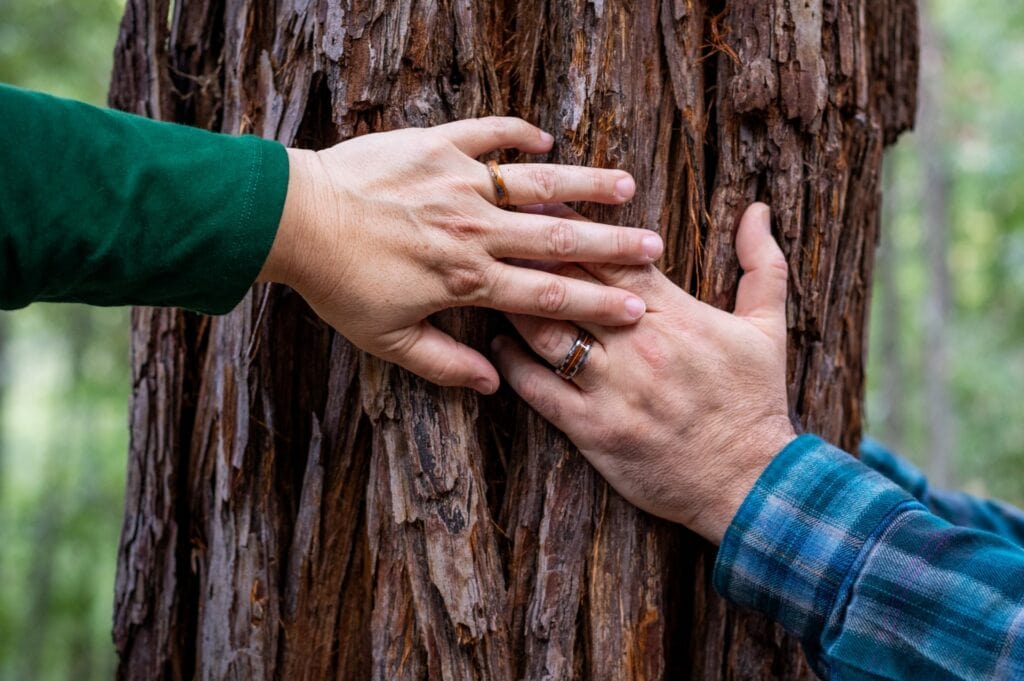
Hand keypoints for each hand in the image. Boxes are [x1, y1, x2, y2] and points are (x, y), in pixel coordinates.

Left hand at [258, 117, 662, 393]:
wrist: (295, 220)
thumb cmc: (338, 283)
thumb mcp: (387, 340)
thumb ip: (444, 364)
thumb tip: (494, 385)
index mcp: (468, 280)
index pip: (548, 296)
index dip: (596, 305)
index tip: (636, 309)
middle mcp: (475, 230)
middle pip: (560, 239)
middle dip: (612, 245)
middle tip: (654, 246)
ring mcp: (459, 182)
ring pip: (537, 183)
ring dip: (585, 185)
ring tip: (626, 186)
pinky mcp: (437, 146)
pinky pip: (488, 133)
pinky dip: (518, 135)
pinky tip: (546, 140)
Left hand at [491, 203, 796, 542]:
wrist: (750, 483)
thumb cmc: (754, 403)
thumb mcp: (768, 330)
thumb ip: (761, 266)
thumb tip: (760, 210)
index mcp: (676, 314)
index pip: (613, 258)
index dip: (571, 228)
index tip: (541, 204)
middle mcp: (639, 345)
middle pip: (571, 287)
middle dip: (531, 254)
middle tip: (499, 231)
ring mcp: (613, 389)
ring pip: (547, 332)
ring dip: (515, 304)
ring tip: (490, 281)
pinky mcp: (593, 430)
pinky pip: (539, 389)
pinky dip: (514, 363)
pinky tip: (499, 345)